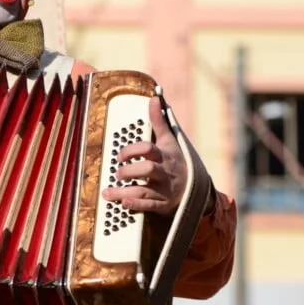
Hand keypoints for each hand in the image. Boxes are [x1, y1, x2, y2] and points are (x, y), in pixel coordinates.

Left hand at [102, 97, 187, 215]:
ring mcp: (165, 190)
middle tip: (117, 173)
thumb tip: (154, 98)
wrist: (196, 189)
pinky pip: (149, 206)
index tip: (119, 156)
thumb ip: (159, 121)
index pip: (148, 149)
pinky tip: (123, 203)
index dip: (131, 150)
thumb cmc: (176, 161)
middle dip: (128, 171)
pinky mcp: (163, 205)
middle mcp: (165, 172)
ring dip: (123, 192)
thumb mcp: (170, 141)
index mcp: (165, 155)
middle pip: (147, 169)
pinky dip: (136, 205)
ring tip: (107, 193)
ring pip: (144, 191)